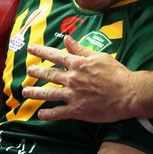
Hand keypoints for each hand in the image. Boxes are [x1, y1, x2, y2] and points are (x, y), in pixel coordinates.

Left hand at [22, 36, 136, 122]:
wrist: (127, 94)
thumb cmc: (116, 73)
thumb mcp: (99, 56)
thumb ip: (81, 49)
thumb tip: (67, 39)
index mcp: (77, 64)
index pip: (54, 55)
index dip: (41, 51)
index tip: (31, 48)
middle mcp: (71, 79)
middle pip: (49, 75)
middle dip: (37, 72)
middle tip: (28, 71)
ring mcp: (72, 95)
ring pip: (49, 94)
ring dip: (35, 93)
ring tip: (25, 92)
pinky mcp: (76, 110)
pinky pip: (58, 113)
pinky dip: (48, 114)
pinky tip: (40, 114)